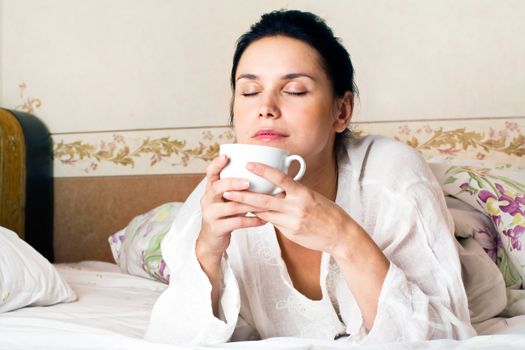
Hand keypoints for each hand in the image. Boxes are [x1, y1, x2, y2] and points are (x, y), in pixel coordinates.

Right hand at [196, 155, 265, 262]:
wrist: (211, 241)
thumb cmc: (224, 216)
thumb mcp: (226, 200)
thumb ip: (237, 189)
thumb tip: (262, 175)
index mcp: (210, 190)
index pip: (210, 174)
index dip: (216, 164)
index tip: (226, 156)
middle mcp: (207, 200)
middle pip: (217, 188)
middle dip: (233, 183)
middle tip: (248, 182)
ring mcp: (210, 215)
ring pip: (231, 206)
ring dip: (250, 204)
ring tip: (265, 202)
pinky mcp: (217, 228)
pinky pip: (237, 223)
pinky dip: (252, 221)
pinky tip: (264, 220)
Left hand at [222, 162, 358, 256]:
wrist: (340, 235)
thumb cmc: (328, 212)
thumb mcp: (313, 196)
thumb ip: (294, 192)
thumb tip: (277, 187)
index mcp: (303, 193)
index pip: (280, 178)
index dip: (263, 171)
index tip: (249, 164)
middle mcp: (296, 207)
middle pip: (264, 201)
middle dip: (243, 196)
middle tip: (227, 191)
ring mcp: (292, 222)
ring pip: (264, 214)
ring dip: (247, 208)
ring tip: (231, 202)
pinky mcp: (290, 233)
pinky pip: (272, 223)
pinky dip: (262, 217)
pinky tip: (251, 214)